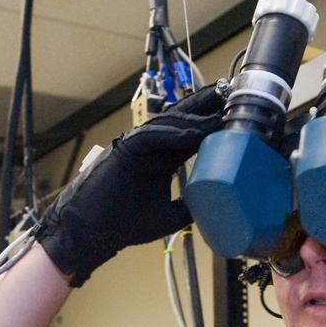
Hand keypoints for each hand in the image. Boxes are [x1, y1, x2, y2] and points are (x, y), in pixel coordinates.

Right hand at [34, 86, 223, 285]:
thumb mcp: (169, 216)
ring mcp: (135, 147)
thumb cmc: (123, 225)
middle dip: (204, 106)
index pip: (190, 136)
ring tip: (217, 107)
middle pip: (180, 121)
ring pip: (166, 124)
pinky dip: (170, 134)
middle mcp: (149, 149)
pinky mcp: (122, 151)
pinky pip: (148, 136)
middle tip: (229, 91)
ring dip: (192, 115)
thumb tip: (218, 204)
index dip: (211, 125)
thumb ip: (190, 206)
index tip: (234, 115)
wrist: (91, 235)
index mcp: (160, 160)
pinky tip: (190, 133)